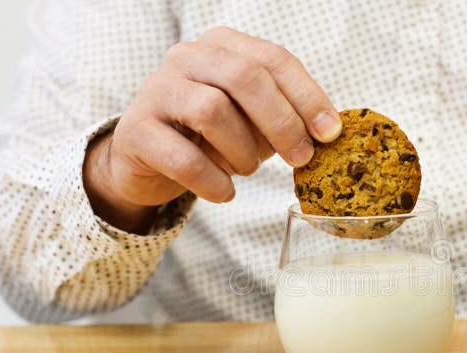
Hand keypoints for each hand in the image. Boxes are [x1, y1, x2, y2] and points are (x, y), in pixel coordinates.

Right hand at [83, 26, 341, 233]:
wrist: (148, 162)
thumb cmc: (210, 138)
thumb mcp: (253, 122)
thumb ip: (284, 119)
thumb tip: (325, 134)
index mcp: (222, 47)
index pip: (273, 59)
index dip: (307, 96)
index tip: (330, 133)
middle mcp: (187, 57)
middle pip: (244, 77)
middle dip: (282, 122)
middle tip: (301, 158)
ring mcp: (156, 90)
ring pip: (213, 111)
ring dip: (242, 151)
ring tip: (246, 169)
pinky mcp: (136, 131)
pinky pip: (184, 158)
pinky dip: (213, 181)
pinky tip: (223, 191)